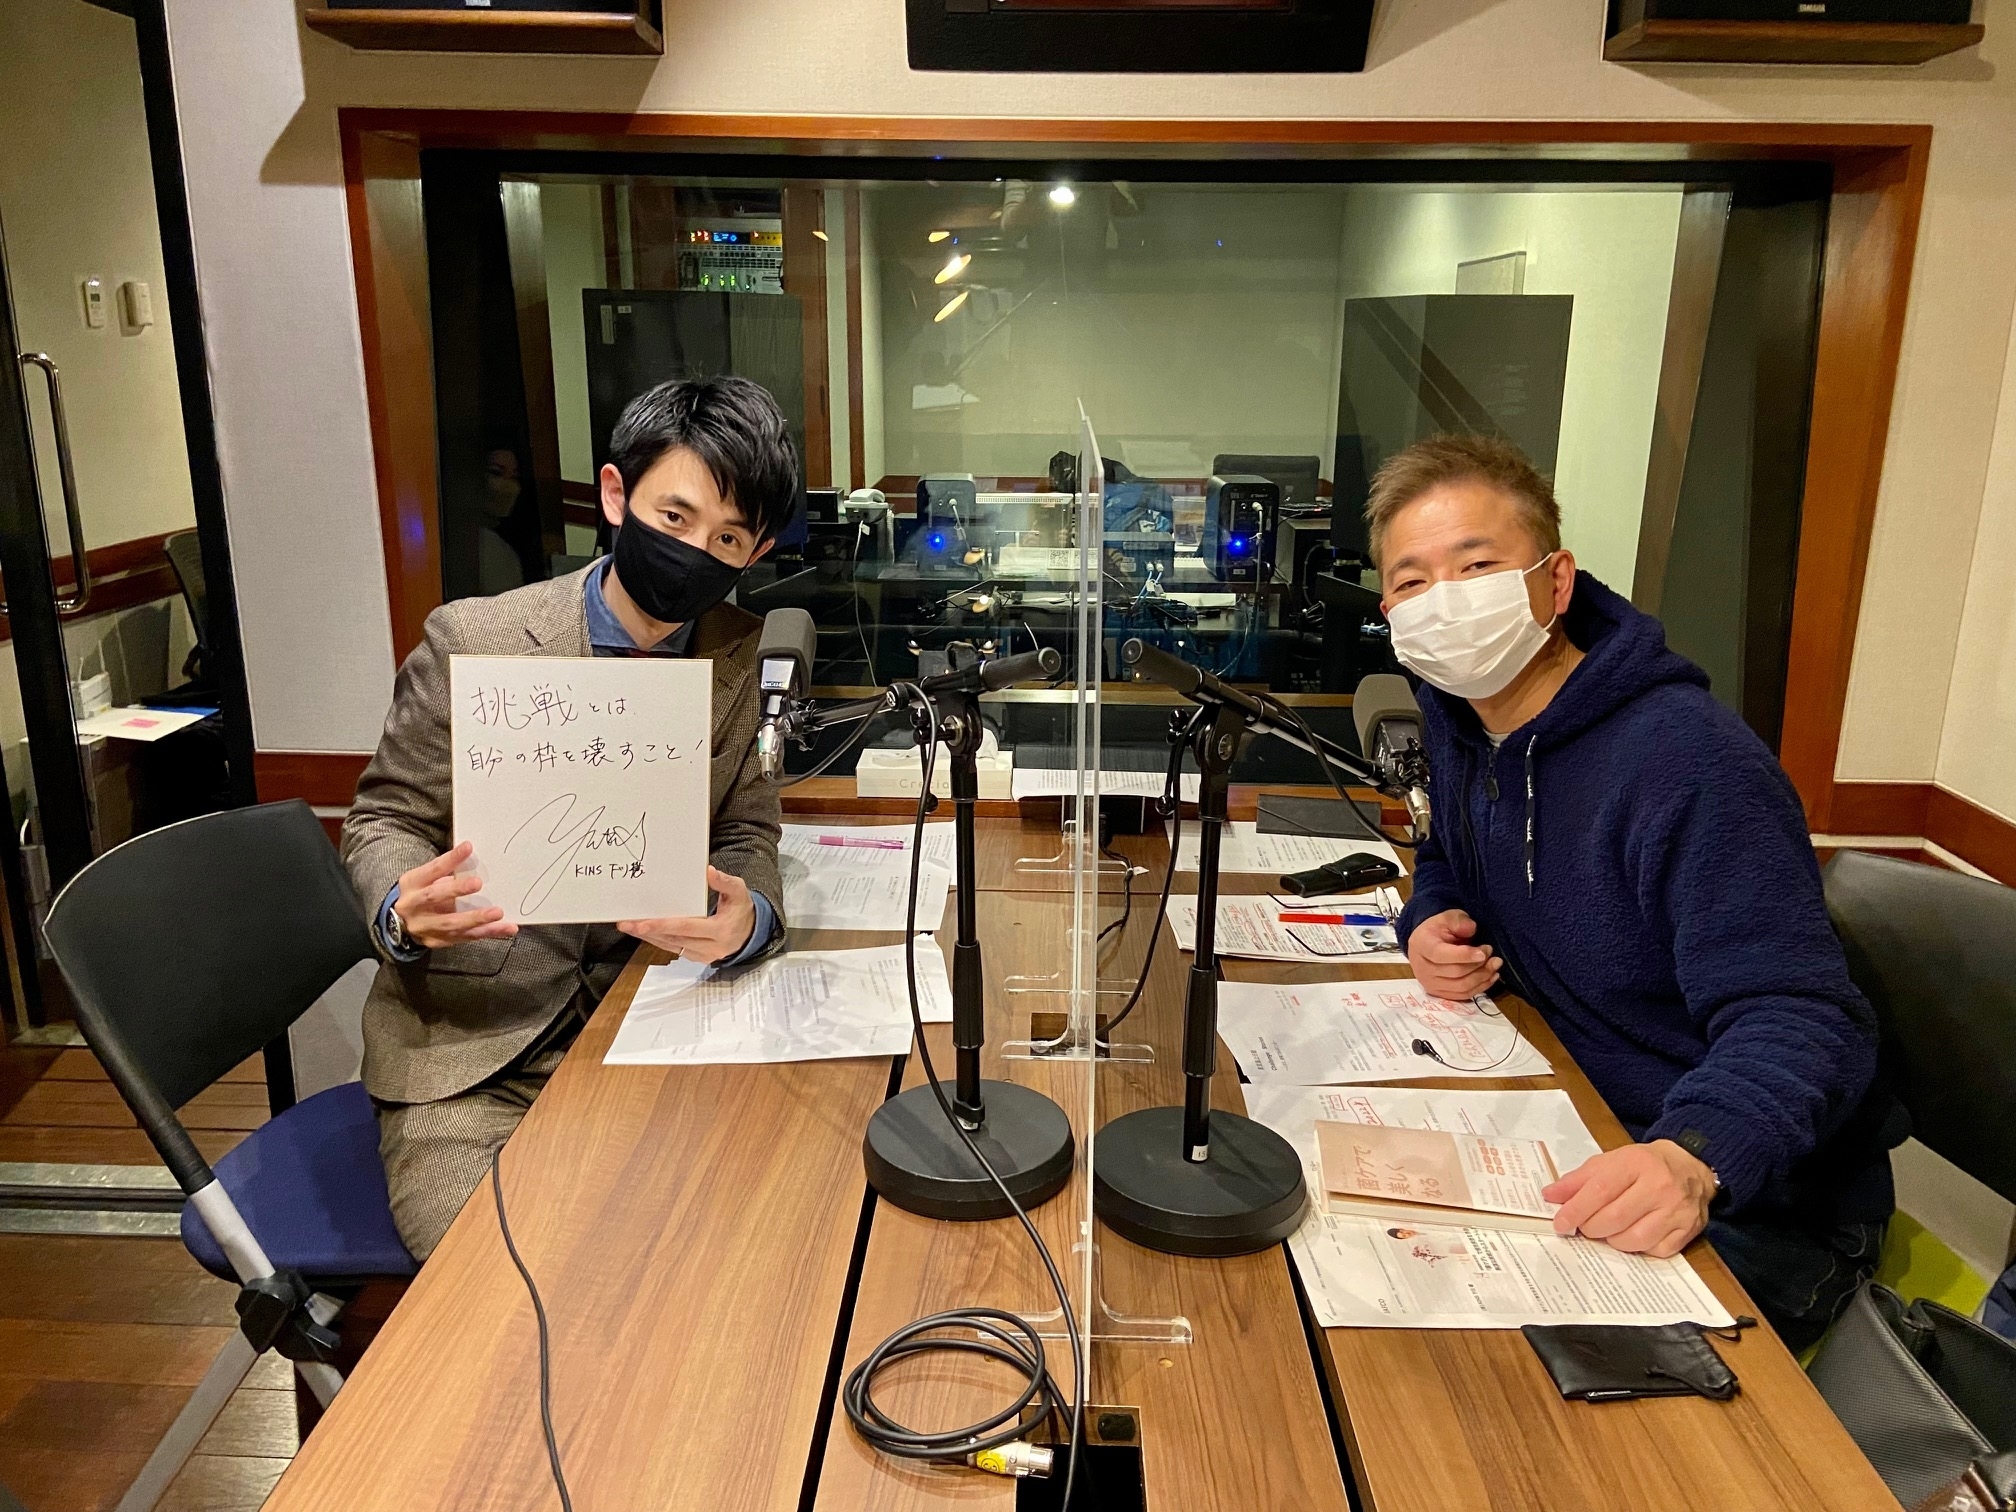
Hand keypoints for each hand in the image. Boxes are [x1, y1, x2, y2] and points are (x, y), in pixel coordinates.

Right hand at [393, 842, 517, 949]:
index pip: (431, 870)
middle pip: (434, 897)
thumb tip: (474, 857)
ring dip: (476, 919)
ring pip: (451, 924)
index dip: (450, 859)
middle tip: (478, 883)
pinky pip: (464, 938)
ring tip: (498, 913)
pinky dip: (487, 932)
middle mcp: (413, 907)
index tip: (468, 848)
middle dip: (456, 890)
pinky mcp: (436, 941)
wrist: (400, 923)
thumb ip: (446, 872)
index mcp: (412, 884)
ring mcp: (424, 927)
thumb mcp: (425, 879)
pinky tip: (505, 929)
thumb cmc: (421, 893)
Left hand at [620, 865, 758, 964]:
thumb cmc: (741, 910)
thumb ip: (724, 882)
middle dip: (648, 931)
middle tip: (626, 924)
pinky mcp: (697, 957)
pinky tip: (645, 933)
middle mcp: (711, 947)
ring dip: (649, 937)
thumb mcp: (738, 892)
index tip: (643, 922)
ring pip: (671, 946)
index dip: (663, 925)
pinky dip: (658, 940)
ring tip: (630, 927)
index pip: (686, 928)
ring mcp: (703, 955)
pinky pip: (674, 949)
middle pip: (674, 939)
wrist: (750, 933)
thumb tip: (708, 871)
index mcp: (720, 931)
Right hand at [1407, 909, 1500, 999]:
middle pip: (1455, 972)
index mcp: (1421, 946)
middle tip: (1493, 955)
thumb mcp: (1447, 918)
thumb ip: (1458, 921)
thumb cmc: (1438, 929)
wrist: (1426, 944)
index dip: (1463, 955)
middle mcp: (1422, 968)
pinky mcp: (1439, 993)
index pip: (1440, 955)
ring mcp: (1430, 983)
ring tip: (1495, 965)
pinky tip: (1491, 977)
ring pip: (1461, 987)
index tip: (1484, 952)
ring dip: (1482, 977)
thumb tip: (1471, 928)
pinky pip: (1463, 995)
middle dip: (1478, 965)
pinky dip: (1480, 987)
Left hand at [1543, 1140, 1714, 1258]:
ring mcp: (1676, 1211)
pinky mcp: (1688, 1230)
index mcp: (1636, 1164)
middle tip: (1585, 1227)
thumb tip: (1550, 1196)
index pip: (1600, 1191)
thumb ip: (1578, 1180)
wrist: (1690, 1166)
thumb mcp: (1609, 1162)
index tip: (1560, 1223)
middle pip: (1614, 1218)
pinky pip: (1655, 1251)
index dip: (1576, 1210)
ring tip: (1608, 1230)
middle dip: (1591, 1228)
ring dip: (1612, 1241)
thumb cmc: (1642, 1165)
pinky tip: (1633, 1235)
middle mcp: (1659, 1187)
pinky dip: (1638, 1249)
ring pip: (1634, 1240)